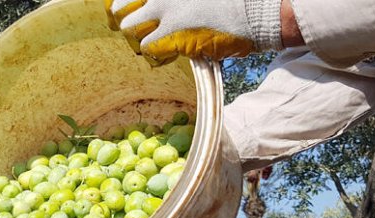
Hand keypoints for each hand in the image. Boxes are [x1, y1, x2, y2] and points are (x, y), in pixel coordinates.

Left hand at [105, 0, 283, 64]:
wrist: (256, 10)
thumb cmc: (231, 0)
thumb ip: (172, 1)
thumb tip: (153, 6)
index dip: (120, 6)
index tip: (124, 13)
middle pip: (117, 9)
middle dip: (124, 22)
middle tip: (136, 30)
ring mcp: (165, 10)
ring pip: (129, 30)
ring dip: (138, 40)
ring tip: (155, 42)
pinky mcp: (173, 33)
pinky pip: (147, 49)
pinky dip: (154, 55)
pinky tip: (168, 53)